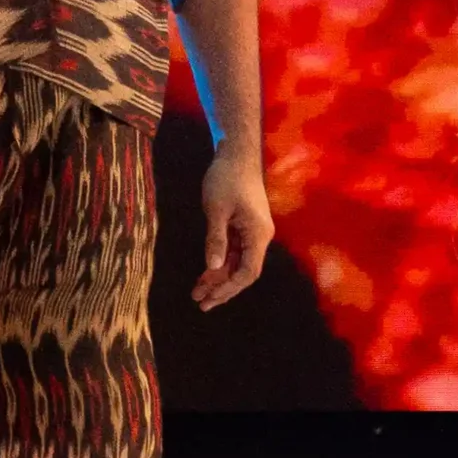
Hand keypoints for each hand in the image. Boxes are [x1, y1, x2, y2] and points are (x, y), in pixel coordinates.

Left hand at [193, 147, 273, 309]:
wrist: (235, 154)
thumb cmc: (226, 178)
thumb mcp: (216, 210)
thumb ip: (216, 240)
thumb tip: (213, 267)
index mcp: (258, 234)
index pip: (248, 271)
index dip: (230, 287)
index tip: (210, 298)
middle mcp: (259, 237)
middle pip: (244, 272)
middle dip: (223, 288)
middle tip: (201, 303)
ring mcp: (252, 232)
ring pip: (237, 263)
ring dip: (218, 278)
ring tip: (197, 292)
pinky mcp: (244, 227)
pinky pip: (233, 251)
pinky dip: (220, 263)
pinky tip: (205, 274)